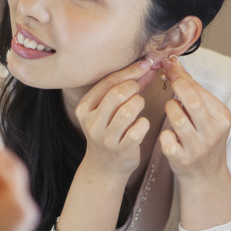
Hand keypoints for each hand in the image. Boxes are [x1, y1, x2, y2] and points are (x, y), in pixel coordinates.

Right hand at [74, 58, 156, 176]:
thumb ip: (121, 88)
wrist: (105, 166)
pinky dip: (144, 123)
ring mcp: (106, 138)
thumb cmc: (109, 130)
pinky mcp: (121, 151)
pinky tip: (142, 124)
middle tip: (139, 90)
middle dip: (134, 87)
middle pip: (118, 94)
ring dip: (139, 104)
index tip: (145, 64)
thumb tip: (145, 65)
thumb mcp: (106, 109)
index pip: (108, 82)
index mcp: (85, 107)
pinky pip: (138, 130)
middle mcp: (92, 122)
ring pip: (128, 111)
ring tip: (139, 106)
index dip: (130, 71)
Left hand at [159, 55, 230, 181]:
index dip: (181, 75)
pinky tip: (169, 134)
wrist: (206, 175)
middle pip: (192, 102)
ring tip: (172, 109)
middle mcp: (213, 132)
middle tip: (166, 77)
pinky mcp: (182, 159)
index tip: (168, 63)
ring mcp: (198, 147)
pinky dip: (164, 133)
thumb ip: (194, 91)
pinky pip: (166, 138)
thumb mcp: (208, 115)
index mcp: (222, 117)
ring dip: (169, 109)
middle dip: (176, 86)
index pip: (199, 90)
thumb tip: (175, 64)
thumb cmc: (204, 138)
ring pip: (177, 118)